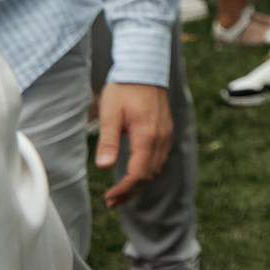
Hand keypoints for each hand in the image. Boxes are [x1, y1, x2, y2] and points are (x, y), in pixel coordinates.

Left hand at [96, 82, 172, 206]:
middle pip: (149, 175)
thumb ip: (108, 141)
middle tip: (111, 201)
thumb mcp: (110, 114)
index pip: (138, 173)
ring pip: (156, 167)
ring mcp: (166, 133)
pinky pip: (159, 157)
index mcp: (147, 136)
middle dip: (131, 191)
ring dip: (139, 182)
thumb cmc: (124, 89)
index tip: (109, 198)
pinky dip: (147, 170)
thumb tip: (103, 166)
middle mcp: (161, 138)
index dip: (124, 190)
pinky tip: (135, 172)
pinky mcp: (166, 129)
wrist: (144, 67)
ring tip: (121, 192)